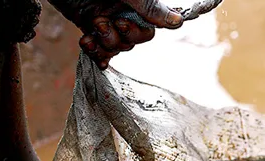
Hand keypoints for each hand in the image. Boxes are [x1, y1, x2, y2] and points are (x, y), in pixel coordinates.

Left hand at [49, 0, 184, 67]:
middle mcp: (126, 11)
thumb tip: (178, 21)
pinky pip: (100, 48)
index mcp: (138, 2)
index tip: (123, 23)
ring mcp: (108, 19)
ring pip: (118, 46)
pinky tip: (86, 42)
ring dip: (105, 43)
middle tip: (104, 23)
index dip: (138, 32)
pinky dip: (94, 51)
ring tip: (93, 27)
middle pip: (135, 40)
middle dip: (120, 38)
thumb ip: (149, 6)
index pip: (151, 27)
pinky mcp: (90, 26)